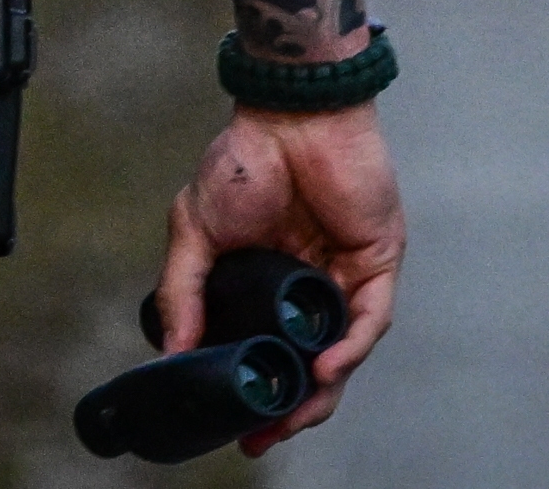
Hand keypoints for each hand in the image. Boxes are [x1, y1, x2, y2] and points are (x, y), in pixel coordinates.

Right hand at [152, 101, 404, 454]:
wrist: (288, 111)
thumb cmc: (243, 158)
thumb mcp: (195, 230)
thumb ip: (185, 290)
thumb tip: (171, 353)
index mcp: (270, 282)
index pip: (270, 351)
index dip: (256, 391)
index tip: (234, 428)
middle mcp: (311, 286)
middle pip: (309, 363)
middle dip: (290, 409)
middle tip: (262, 438)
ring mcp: (346, 275)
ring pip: (342, 351)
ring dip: (321, 391)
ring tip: (292, 416)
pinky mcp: (377, 260)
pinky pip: (370, 317)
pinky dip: (349, 346)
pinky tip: (326, 367)